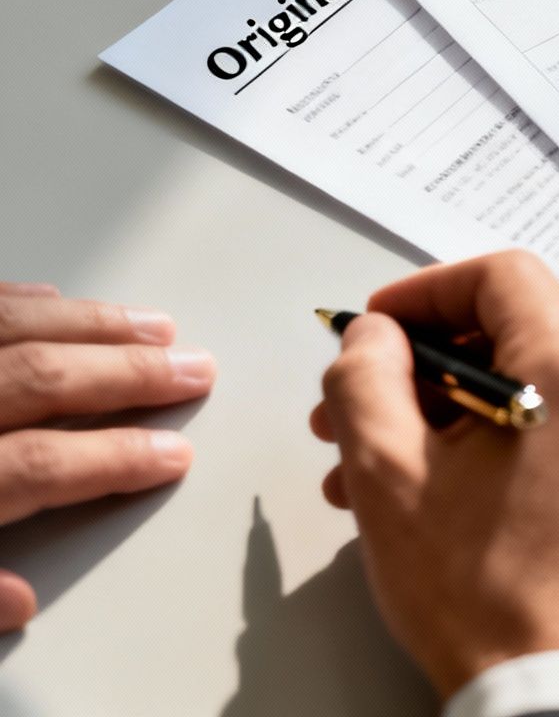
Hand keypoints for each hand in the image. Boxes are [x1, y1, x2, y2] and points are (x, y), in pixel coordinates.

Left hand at [0, 282, 212, 630]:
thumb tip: (22, 604)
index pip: (37, 466)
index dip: (115, 460)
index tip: (177, 454)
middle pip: (38, 380)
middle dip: (129, 375)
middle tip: (195, 369)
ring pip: (11, 329)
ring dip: (91, 325)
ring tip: (155, 327)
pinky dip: (16, 298)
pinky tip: (55, 299)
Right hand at [309, 251, 558, 696]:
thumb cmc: (491, 600)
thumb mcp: (389, 476)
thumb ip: (367, 377)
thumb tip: (374, 338)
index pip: (502, 277)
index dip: (424, 294)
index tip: (377, 330)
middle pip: (523, 333)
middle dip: (430, 368)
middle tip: (359, 411)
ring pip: (548, 386)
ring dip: (463, 414)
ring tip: (390, 473)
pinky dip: (517, 442)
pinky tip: (455, 494)